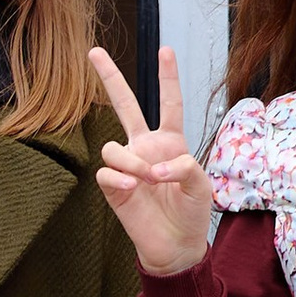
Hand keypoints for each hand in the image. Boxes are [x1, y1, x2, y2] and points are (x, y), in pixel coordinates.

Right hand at [91, 45, 214, 278]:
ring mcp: (127, 166)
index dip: (168, 78)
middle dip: (110, 78)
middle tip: (94, 51)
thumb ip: (184, 166)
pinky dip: (118, 177)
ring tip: (146, 181)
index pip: (169, 104)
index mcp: (171, 142)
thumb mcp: (201, 185)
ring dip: (130, 162)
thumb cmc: (192, 213)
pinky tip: (131, 188)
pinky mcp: (112, 187)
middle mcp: (145, 148)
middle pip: (125, 105)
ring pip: (112, 146)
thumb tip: (154, 167)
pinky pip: (106, 172)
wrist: (176, 246)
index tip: (165, 50)